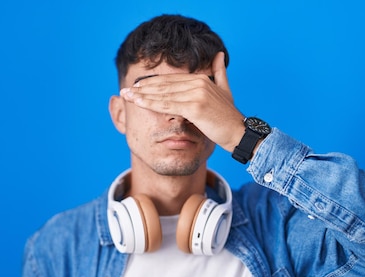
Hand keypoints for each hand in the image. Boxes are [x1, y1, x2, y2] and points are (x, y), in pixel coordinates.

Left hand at [119, 52, 245, 151]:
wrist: (240, 133)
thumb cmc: (229, 117)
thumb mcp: (225, 91)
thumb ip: (220, 72)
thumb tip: (219, 55)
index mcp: (201, 79)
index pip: (170, 81)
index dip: (152, 84)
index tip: (136, 87)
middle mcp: (198, 83)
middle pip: (164, 85)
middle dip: (142, 89)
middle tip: (125, 91)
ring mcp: (196, 94)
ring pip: (163, 94)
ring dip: (142, 96)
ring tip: (127, 96)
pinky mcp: (195, 107)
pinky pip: (168, 105)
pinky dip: (152, 104)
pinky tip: (139, 104)